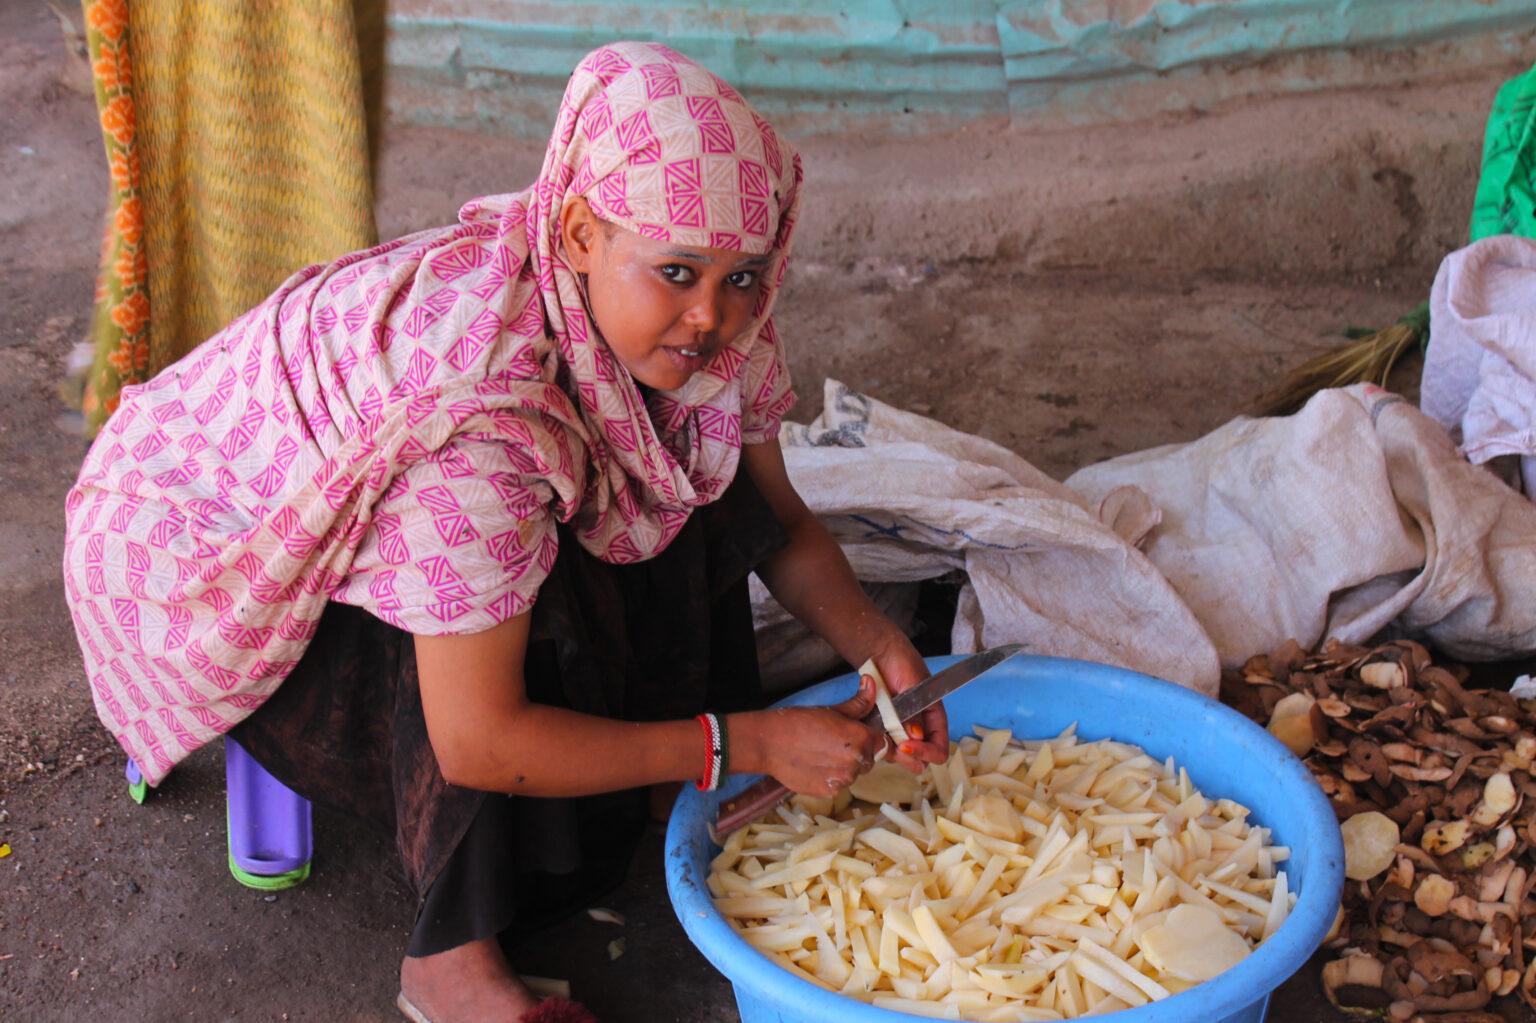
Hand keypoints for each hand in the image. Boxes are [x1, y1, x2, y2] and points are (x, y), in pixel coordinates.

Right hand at [740, 676, 885, 797]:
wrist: (769, 743)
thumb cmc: (799, 722)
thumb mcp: (832, 709)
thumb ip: (858, 702)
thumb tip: (872, 682)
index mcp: (860, 738)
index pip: (881, 742)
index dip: (870, 738)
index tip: (856, 735)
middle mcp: (856, 762)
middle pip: (869, 759)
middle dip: (858, 753)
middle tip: (834, 743)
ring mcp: (843, 780)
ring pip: (854, 774)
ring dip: (844, 767)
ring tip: (822, 754)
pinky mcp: (829, 792)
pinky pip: (839, 785)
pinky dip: (831, 778)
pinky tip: (815, 766)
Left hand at [864, 630, 949, 773]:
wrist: (880, 653)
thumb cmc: (902, 663)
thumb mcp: (912, 685)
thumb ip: (914, 711)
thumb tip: (916, 736)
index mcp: (934, 718)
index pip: (939, 747)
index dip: (926, 752)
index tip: (905, 746)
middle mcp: (919, 728)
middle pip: (920, 758)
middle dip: (907, 759)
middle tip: (889, 749)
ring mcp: (900, 729)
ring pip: (899, 754)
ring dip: (890, 752)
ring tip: (877, 739)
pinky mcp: (883, 727)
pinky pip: (882, 744)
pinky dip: (876, 744)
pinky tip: (869, 734)